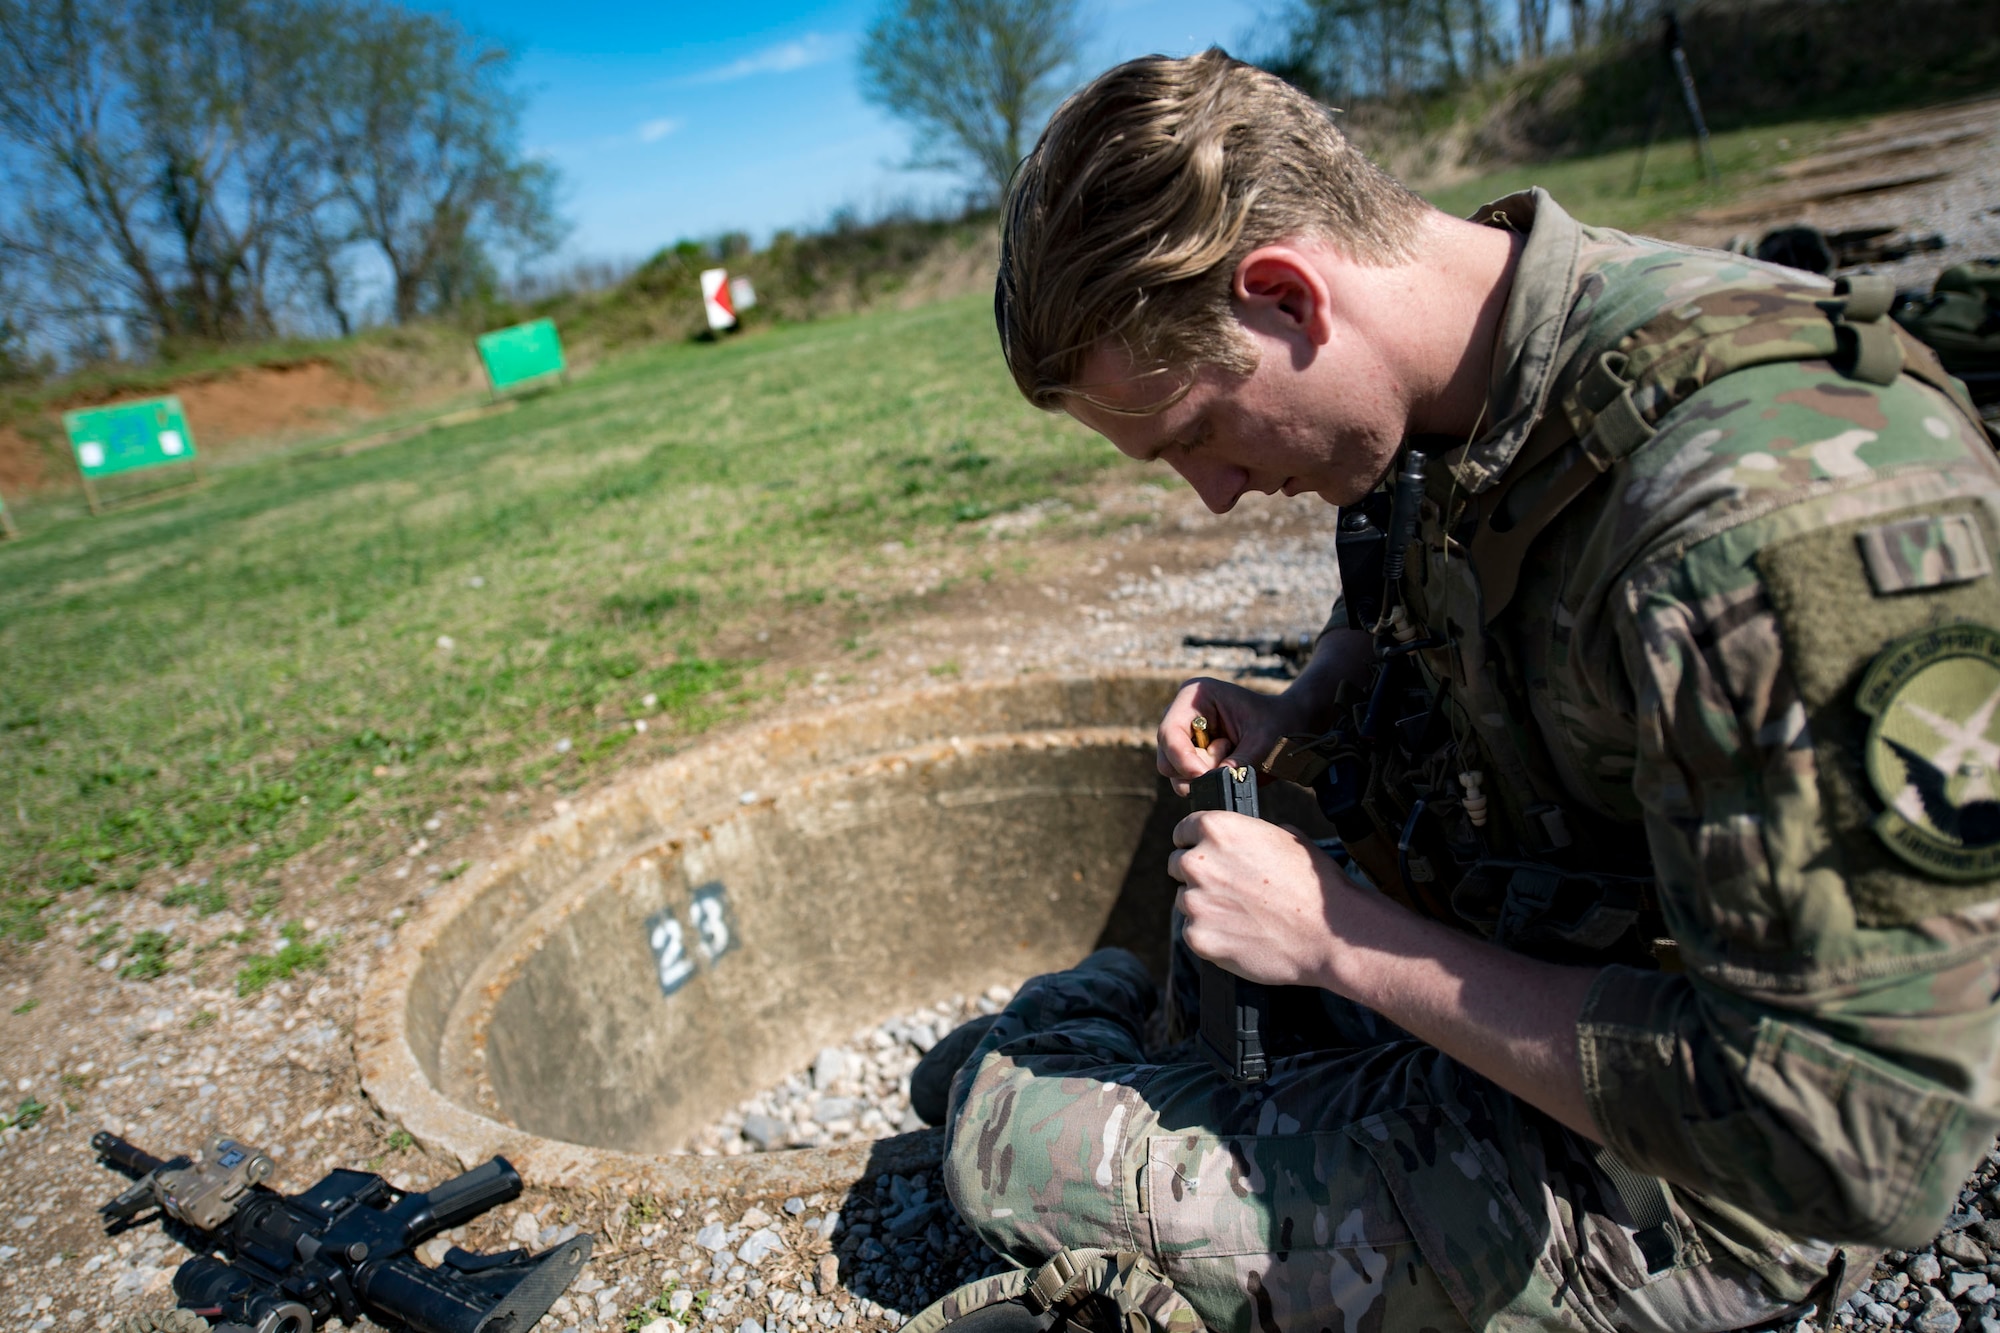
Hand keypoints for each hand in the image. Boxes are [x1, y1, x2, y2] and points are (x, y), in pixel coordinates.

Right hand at [1156, 677, 1313, 796]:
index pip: (1170, 733)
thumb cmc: (1280, 726)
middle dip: (1193, 770)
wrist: (1292, 728)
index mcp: (1197, 695)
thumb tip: (1211, 784)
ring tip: (1233, 762)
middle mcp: (1184, 712)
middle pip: (1166, 755)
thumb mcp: (1263, 743)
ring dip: (1202, 776)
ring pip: (1173, 770)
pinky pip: (1186, 776)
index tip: (1205, 778)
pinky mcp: (1192, 751)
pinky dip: (1206, 780)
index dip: (1183, 760)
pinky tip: (1229, 766)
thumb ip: (1237, 763)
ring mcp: (1185, 733)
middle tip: (1226, 769)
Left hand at [1167, 810, 1349, 987]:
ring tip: (1242, 914)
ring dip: (1205, 905)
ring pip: (1185, 900)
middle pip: (1178, 865)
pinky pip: (1194, 932)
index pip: (1183, 831)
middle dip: (1199, 875)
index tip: (1206, 854)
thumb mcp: (1285, 837)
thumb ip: (1247, 834)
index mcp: (1217, 828)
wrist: (1330, 934)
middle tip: (1229, 888)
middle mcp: (1198, 861)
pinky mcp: (1198, 937)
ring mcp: (1195, 901)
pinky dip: (1212, 935)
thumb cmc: (1313, 883)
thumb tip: (1238, 839)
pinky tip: (1240, 934)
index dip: (1196, 843)